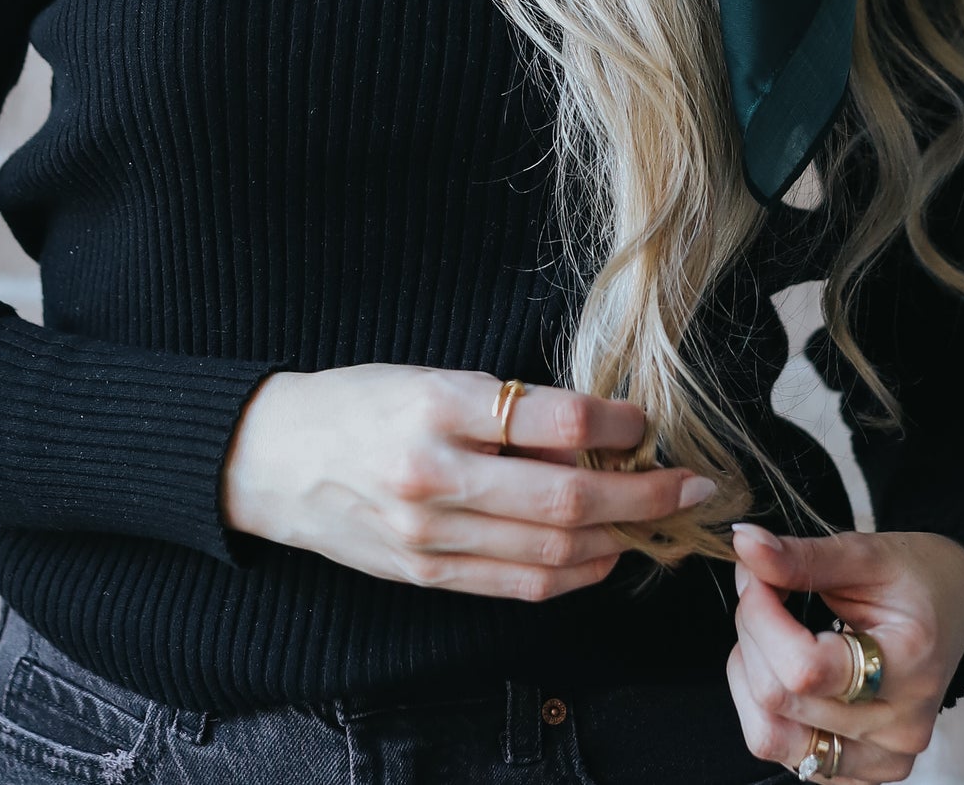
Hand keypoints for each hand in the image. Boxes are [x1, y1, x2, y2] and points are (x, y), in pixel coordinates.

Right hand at [219, 364, 716, 601]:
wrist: (271, 457)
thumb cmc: (357, 403)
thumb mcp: (427, 377)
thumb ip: (504, 408)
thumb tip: (594, 431)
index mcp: (436, 406)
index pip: (554, 420)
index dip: (617, 424)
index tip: (646, 420)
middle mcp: (435, 475)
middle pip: (567, 501)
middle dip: (646, 496)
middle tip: (692, 483)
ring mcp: (430, 536)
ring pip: (553, 554)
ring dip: (622, 540)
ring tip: (657, 519)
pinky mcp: (426, 576)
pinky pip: (520, 586)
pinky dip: (575, 575)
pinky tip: (605, 555)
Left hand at [725, 525, 963, 781]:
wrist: (954, 609)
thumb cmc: (915, 579)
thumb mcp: (866, 553)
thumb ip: (802, 556)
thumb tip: (743, 541)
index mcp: (909, 667)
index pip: (804, 669)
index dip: (760, 616)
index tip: (756, 574)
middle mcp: (899, 728)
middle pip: (779, 699)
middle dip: (751, 631)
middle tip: (762, 588)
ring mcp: (881, 759)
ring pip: (770, 737)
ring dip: (749, 675)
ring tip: (769, 632)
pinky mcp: (861, 771)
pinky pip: (785, 755)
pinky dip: (765, 707)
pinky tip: (781, 667)